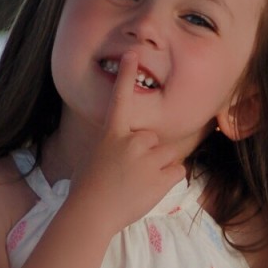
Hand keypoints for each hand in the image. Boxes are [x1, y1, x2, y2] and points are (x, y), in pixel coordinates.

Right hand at [71, 51, 186, 234]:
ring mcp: (146, 158)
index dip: (127, 75)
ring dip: (158, 167)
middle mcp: (131, 141)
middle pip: (154, 139)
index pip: (121, 98)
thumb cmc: (90, 189)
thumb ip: (117, 145)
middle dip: (148, 153)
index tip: (133, 54)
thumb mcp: (98, 157)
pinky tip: (149, 189)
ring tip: (137, 183)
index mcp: (112, 134)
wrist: (91, 214)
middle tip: (129, 173)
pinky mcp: (160, 176)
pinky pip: (177, 171)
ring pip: (167, 155)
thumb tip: (130, 146)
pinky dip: (168, 180)